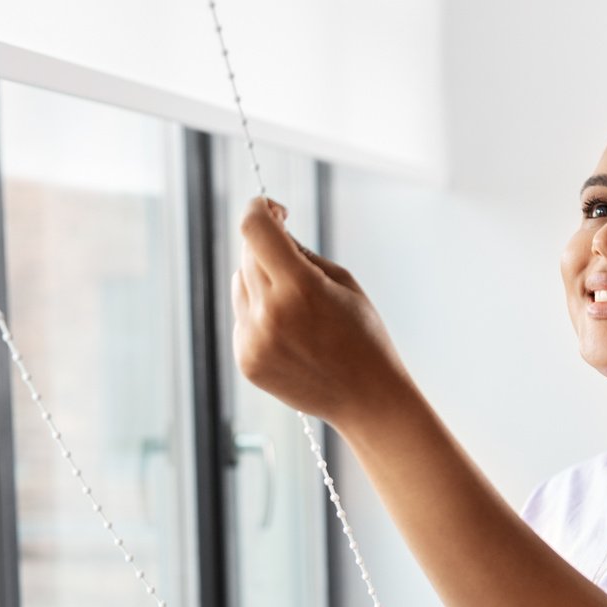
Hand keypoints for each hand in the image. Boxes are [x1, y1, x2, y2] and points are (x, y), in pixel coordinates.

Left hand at [233, 197, 410, 432]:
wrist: (366, 398)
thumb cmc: (363, 335)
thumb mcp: (342, 281)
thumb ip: (300, 253)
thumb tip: (267, 230)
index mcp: (299, 287)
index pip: (253, 228)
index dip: (259, 208)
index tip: (273, 209)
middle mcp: (269, 313)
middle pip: (246, 254)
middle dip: (266, 246)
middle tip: (292, 255)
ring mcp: (253, 340)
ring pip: (240, 284)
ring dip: (260, 280)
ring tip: (298, 305)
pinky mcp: (245, 360)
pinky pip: (241, 316)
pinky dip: (259, 313)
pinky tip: (290, 332)